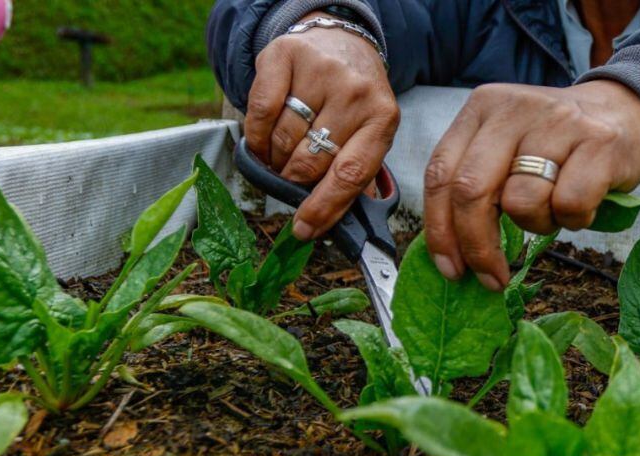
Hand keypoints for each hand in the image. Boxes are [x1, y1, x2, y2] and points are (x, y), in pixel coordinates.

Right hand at [245, 12, 398, 240]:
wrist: (342, 42)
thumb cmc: (355, 101)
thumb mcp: (371, 134)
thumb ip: (358, 177)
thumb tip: (333, 227)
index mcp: (383, 121)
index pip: (351, 175)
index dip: (324, 207)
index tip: (304, 230)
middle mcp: (356, 93)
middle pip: (310, 161)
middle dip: (294, 181)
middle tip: (291, 179)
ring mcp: (322, 72)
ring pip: (283, 140)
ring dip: (275, 159)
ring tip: (282, 155)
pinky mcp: (286, 55)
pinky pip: (260, 112)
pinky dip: (256, 136)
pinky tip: (264, 139)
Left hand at [423, 81, 639, 290]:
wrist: (627, 112)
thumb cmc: (561, 143)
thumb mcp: (510, 147)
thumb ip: (478, 181)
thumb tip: (451, 252)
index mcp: (482, 108)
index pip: (440, 174)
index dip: (439, 230)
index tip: (451, 268)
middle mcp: (514, 109)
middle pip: (470, 191)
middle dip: (477, 246)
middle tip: (492, 277)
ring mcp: (558, 122)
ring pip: (520, 202)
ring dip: (536, 225)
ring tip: (554, 211)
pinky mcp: (598, 142)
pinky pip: (568, 205)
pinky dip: (573, 220)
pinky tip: (582, 205)